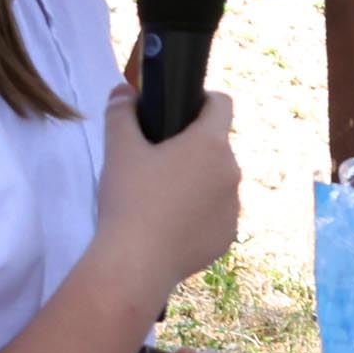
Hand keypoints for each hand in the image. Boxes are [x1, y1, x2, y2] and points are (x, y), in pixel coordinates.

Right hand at [91, 76, 245, 291]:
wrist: (136, 262)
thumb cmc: (129, 197)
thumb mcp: (118, 150)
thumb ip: (121, 114)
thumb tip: (123, 90)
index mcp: (210, 144)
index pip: (222, 104)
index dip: (203, 100)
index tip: (180, 109)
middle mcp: (232, 172)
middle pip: (216, 146)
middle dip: (191, 147)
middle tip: (155, 160)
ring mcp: (234, 206)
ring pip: (216, 182)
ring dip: (196, 181)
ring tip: (159, 196)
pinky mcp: (228, 235)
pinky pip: (215, 215)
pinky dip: (197, 214)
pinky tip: (168, 225)